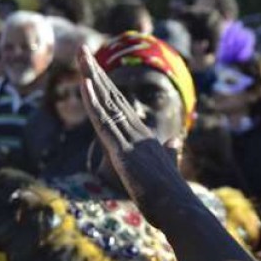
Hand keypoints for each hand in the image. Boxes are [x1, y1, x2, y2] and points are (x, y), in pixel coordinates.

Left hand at [76, 47, 179, 221]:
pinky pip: (104, 122)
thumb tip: (176, 138)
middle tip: (82, 51)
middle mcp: (139, 133)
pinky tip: (85, 84)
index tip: (94, 70)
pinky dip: (93, 102)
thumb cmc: (173, 198)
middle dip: (96, 73)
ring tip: (81, 55)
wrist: (179, 209)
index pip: (121, 108)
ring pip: (107, 104)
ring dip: (92, 78)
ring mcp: (131, 140)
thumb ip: (171, 152)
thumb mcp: (168, 170)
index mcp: (146, 138)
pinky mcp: (122, 152)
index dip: (107, 88)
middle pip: (113, 98)